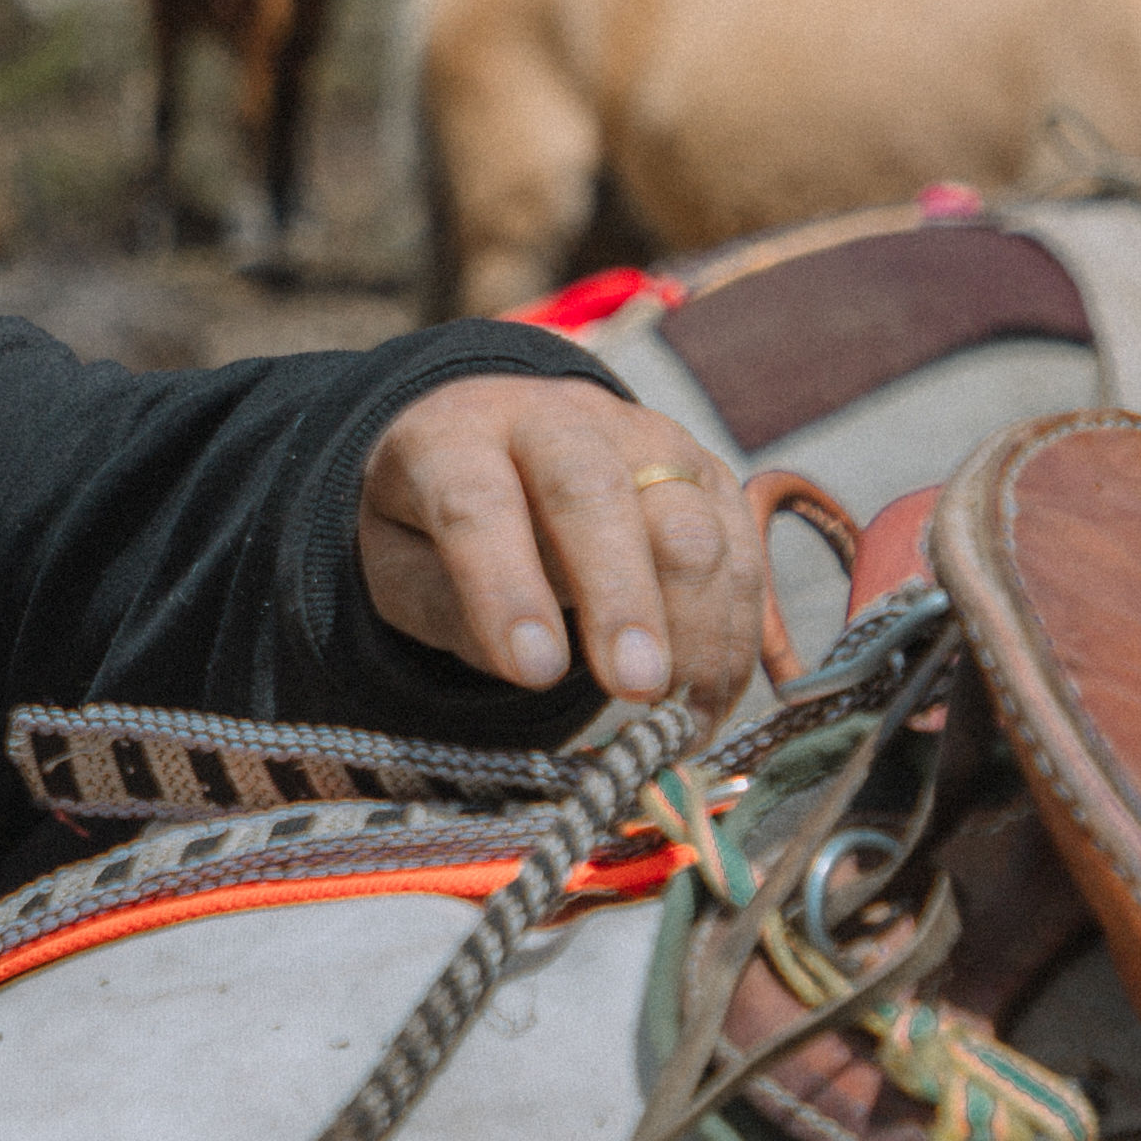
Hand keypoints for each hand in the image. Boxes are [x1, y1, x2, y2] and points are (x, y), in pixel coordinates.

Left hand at [355, 376, 765, 725]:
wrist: (497, 444)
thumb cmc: (435, 523)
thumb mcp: (400, 563)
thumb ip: (449, 609)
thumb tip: (538, 669)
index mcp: (456, 435)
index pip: (477, 502)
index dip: (507, 588)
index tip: (533, 673)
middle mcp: (556, 421)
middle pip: (597, 494)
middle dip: (624, 598)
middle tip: (635, 687)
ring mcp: (644, 439)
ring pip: (689, 522)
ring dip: (696, 628)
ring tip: (678, 719)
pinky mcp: (708, 473)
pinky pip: (740, 552)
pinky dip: (733, 636)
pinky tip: (707, 702)